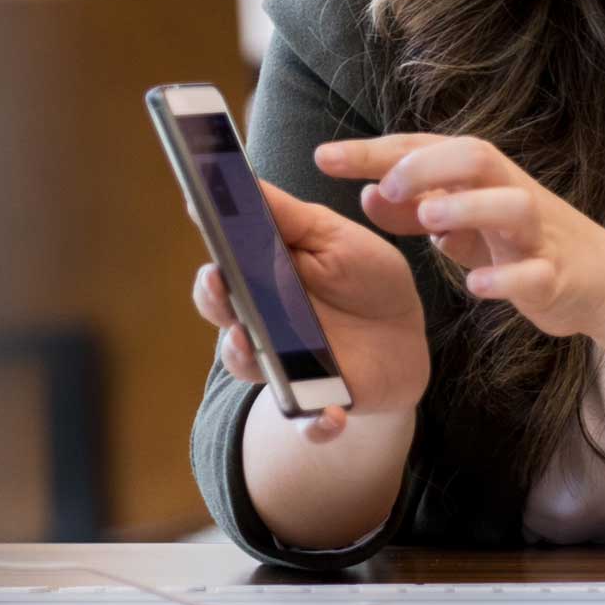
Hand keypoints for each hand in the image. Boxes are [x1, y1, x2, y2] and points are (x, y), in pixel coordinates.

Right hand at [188, 178, 429, 432]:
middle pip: (223, 317)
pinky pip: (308, 422)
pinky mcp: (319, 403)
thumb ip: (288, 216)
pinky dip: (315, 425)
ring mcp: (286, 366)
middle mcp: (261, 326)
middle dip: (216, 302)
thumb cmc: (362, 278)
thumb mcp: (333, 238)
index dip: (211, 252)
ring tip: (248, 340)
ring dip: (246, 358)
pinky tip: (330, 417)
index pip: (222, 270)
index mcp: (260, 282)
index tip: (200, 225)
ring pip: (250, 369)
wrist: (404, 334)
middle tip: (220, 282)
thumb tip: (238, 178)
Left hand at [316, 133, 604, 342]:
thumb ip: (415, 209)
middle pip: (476, 157)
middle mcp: (511, 194)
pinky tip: (476, 287)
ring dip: (470, 207)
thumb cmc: (522, 244)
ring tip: (430, 219)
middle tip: (385, 184)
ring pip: (514, 205)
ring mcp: (537, 235)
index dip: (374, 152)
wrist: (600, 281)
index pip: (425, 149)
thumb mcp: (463, 222)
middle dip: (428, 164)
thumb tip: (366, 193)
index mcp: (483, 178)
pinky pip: (536, 273)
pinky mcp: (558, 276)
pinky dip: (506, 278)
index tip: (324, 157)